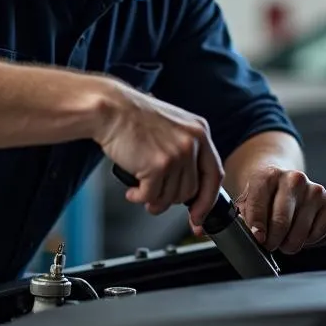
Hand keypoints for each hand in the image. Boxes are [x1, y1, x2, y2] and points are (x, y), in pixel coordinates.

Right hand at [95, 79, 223, 227]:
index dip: (207, 200)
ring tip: (141, 190)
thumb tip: (189, 187)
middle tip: (156, 197)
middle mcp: (192, 143)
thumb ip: (186, 151)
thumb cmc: (134, 118)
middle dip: (172, 200)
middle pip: (192, 190)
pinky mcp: (158, 165)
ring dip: (154, 200)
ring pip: (172, 197)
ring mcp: (177, 154)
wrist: (111, 109)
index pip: (214, 174)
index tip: (199, 216)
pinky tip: (132, 190)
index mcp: (199, 132)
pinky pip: (152, 196)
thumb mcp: (172, 127)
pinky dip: (139, 198)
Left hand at [232, 166, 325, 253]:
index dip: (256, 228)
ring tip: (283, 238)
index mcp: (268, 175)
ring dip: (289, 244)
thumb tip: (251, 236)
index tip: (258, 239)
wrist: (284, 182)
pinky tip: (300, 231)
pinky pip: (318, 233)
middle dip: (272, 241)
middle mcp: (294, 178)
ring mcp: (314, 189)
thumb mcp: (247, 202)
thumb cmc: (263, 196)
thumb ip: (244, 217)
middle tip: (269, 245)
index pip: (259, 205)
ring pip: (300, 232)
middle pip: (281, 222)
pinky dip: (308, 240)